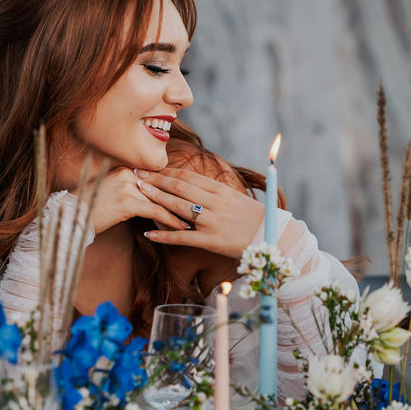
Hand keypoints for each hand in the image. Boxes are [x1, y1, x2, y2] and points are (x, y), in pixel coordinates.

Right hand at [79, 167, 189, 234]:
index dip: (175, 190)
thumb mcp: (113, 193)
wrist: (72, 217)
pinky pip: (155, 211)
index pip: (159, 178)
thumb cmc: (92, 209)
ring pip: (162, 200)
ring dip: (180, 212)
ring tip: (194, 221)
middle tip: (199, 210)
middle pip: (163, 187)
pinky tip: (180, 229)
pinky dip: (170, 221)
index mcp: (127, 169)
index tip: (191, 199)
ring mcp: (128, 186)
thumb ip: (132, 190)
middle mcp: (129, 174)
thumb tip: (152, 198)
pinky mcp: (127, 202)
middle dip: (182, 200)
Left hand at [134, 167, 264, 258]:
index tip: (151, 168)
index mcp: (220, 190)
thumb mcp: (235, 198)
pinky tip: (148, 233)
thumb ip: (214, 192)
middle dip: (155, 180)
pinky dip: (164, 235)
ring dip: (156, 199)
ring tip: (138, 193)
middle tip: (136, 174)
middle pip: (179, 187)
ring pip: (178, 207)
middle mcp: (214, 203)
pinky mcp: (211, 241)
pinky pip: (182, 237)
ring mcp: (212, 221)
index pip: (188, 176)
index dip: (166, 171)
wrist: (274, 238)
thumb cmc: (253, 219)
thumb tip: (194, 184)